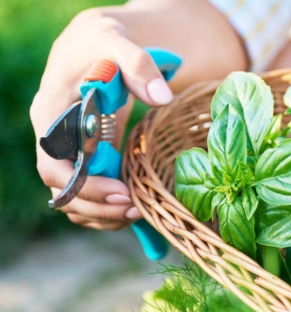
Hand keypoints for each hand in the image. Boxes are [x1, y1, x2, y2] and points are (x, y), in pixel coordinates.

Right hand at [29, 0, 247, 229]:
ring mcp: (68, 151)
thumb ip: (139, 66)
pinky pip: (89, 193)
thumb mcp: (119, 43)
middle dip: (96, 206)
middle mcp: (53, 138)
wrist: (97, 45)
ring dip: (102, 213)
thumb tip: (162, 97)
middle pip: (61, 188)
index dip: (83, 185)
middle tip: (135, 210)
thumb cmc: (103, 42)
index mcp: (51, 113)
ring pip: (73, 197)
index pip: (52, 163)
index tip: (121, 193)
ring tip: (139, 214)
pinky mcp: (87, 158)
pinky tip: (135, 208)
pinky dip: (107, 208)